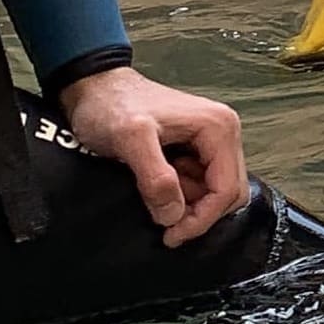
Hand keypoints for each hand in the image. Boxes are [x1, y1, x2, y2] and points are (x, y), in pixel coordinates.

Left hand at [62, 65, 249, 247]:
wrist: (95, 88)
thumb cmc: (112, 105)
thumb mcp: (130, 139)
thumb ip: (155, 177)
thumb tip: (174, 214)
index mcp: (218, 128)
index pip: (228, 189)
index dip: (202, 218)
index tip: (171, 234)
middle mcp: (222, 133)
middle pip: (228, 192)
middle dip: (198, 213)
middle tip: (163, 222)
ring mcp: (209, 141)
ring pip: (214, 191)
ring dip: (187, 205)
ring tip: (153, 198)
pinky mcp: (195, 149)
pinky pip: (199, 184)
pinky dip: (180, 196)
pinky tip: (155, 189)